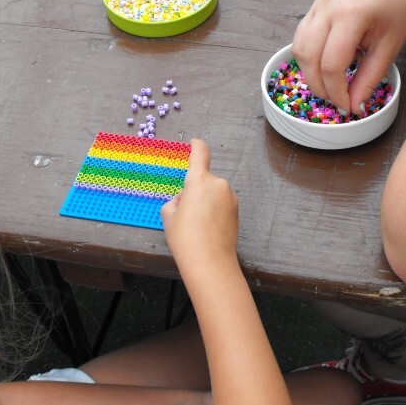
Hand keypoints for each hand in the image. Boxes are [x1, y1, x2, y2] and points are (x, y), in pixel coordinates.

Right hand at [161, 139, 238, 262]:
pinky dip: (214, 211)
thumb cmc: (186, 239)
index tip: (195, 143)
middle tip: (185, 214)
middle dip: (194, 191)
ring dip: (205, 202)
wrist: (210, 262)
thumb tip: (183, 200)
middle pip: (203, 180)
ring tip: (197, 226)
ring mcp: (230, 197)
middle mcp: (218, 185)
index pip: (200, 154)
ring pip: (213, 193)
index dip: (197, 146)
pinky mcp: (236, 210)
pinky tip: (208, 229)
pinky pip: (221, 204)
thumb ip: (175, 201)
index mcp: (199, 181)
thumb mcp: (168, 216)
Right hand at [292, 0, 405, 113]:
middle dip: (319, 86)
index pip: (331, 65)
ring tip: (330, 84)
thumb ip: (370, 77)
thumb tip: (355, 106)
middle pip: (308, 57)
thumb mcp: (390, 45)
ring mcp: (318, 3)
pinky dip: (310, 54)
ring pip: (299, 46)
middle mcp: (327, 7)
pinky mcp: (315, 3)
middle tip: (336, 100)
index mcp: (351, 16)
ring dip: (310, 71)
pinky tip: (327, 62)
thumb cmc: (399, 5)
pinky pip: (302, 34)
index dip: (337, 92)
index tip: (348, 107)